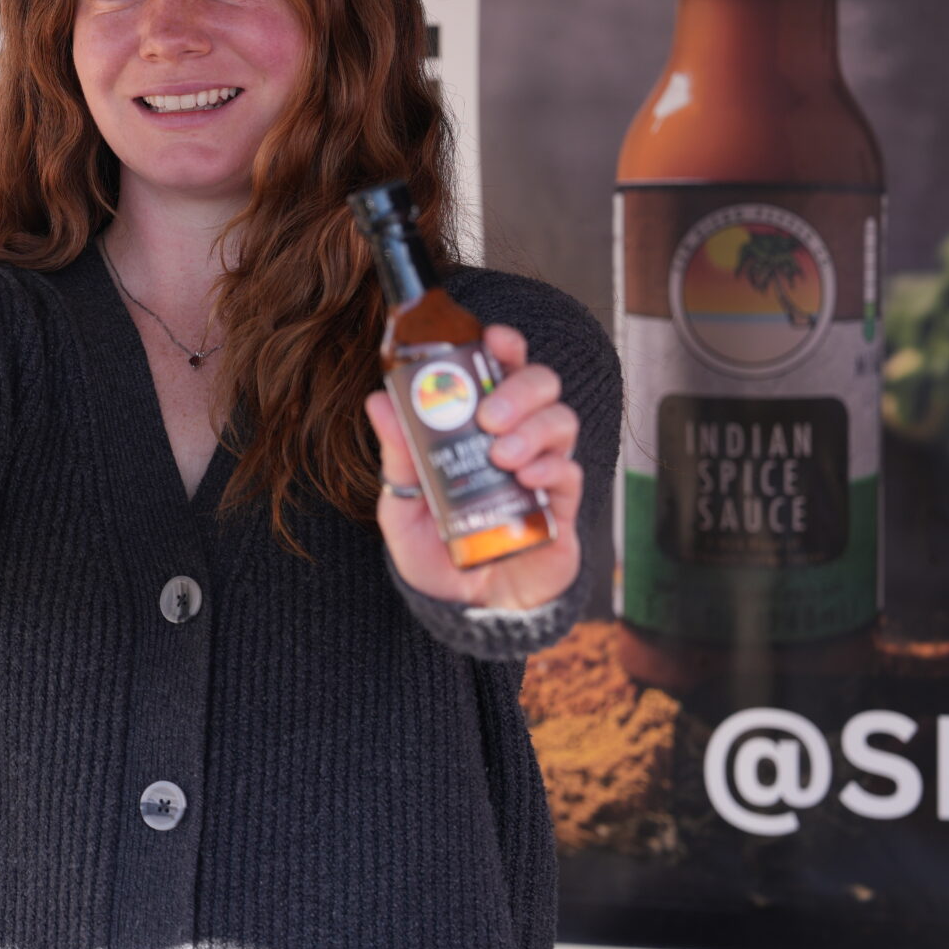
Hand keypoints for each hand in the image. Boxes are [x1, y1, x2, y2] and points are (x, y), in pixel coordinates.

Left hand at [368, 323, 582, 612]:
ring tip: (501, 456)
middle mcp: (518, 439)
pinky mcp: (562, 508)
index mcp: (481, 426)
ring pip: (561, 421)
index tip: (494, 338)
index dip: (505, 346)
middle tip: (490, 415)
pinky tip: (525, 480)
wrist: (466, 610)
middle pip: (542, 385)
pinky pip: (570, 472)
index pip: (503, 370)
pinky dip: (550, 469)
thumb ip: (397, 456)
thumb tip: (378, 400)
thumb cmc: (437, 551)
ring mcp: (543, 471)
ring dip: (533, 429)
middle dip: (519, 389)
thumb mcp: (404, 504)